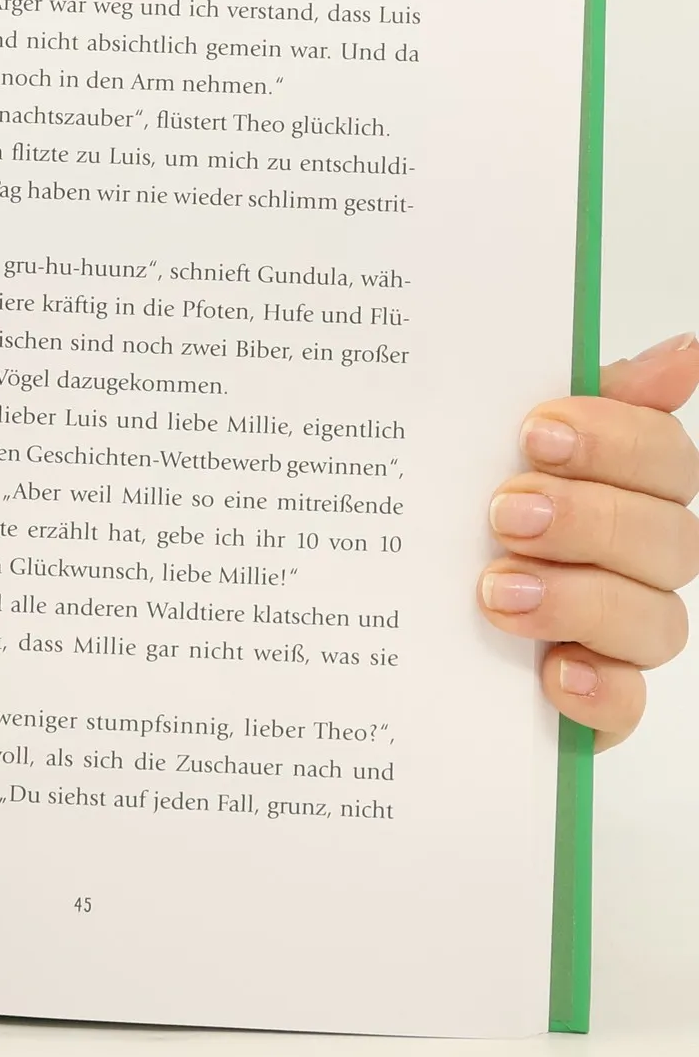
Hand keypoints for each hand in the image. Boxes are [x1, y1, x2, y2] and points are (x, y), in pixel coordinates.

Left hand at [481, 333, 698, 749]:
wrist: (386, 618)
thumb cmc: (451, 519)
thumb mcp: (481, 446)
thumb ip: (566, 400)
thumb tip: (682, 352)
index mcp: (619, 488)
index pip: (664, 456)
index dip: (614, 440)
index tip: (535, 431)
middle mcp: (632, 560)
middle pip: (669, 538)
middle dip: (589, 520)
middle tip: (504, 513)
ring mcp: (617, 635)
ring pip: (656, 621)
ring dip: (580, 600)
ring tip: (495, 591)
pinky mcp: (594, 702)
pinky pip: (625, 704)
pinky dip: (597, 688)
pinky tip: (552, 672)